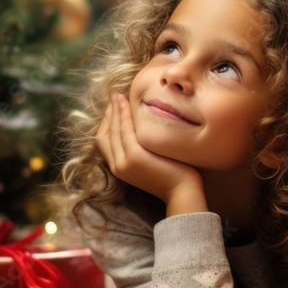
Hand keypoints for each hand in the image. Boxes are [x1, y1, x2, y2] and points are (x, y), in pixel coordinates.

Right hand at [96, 94, 205, 213]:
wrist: (182, 191)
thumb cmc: (173, 176)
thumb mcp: (149, 162)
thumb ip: (140, 150)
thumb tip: (139, 130)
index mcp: (119, 169)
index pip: (104, 142)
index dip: (106, 123)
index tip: (113, 108)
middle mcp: (117, 166)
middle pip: (104, 134)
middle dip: (108, 114)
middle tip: (114, 97)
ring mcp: (124, 162)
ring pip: (113, 130)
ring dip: (114, 111)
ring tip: (118, 96)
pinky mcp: (134, 156)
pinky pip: (125, 129)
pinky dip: (123, 114)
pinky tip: (125, 102)